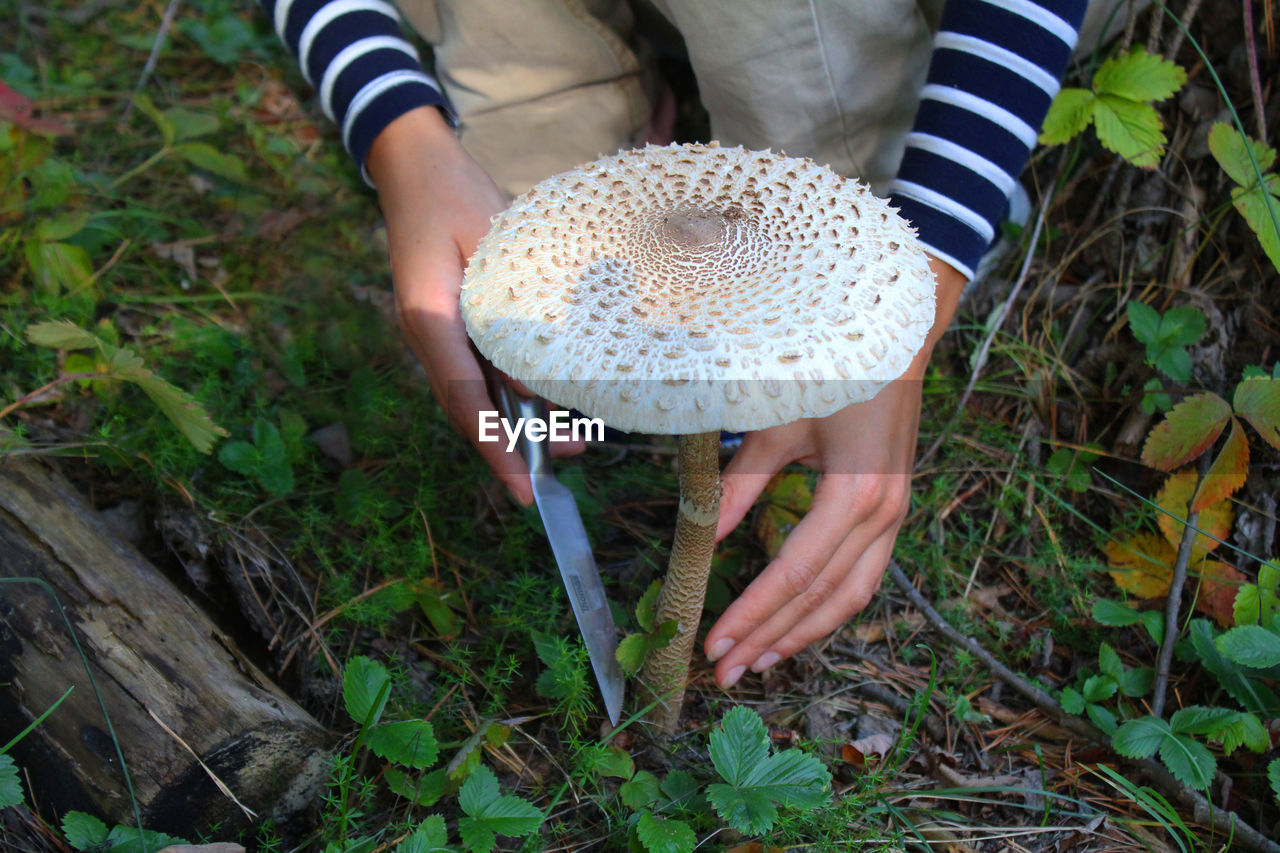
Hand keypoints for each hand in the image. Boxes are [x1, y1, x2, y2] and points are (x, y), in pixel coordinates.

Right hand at [367, 107, 582, 504]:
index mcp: (430, 318)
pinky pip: (482, 367)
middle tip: (564, 467)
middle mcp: (429, 334)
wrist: (416, 164)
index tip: (521, 487)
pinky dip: (515, 389)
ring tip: (572, 442)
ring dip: (521, 419)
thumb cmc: (453, 193)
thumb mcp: (490, 247)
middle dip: (514, 444)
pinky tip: (551, 399)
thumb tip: (536, 382)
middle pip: (471, 407)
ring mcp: (437, 329)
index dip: (494, 447)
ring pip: (479, 391)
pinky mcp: (451, 320)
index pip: (464, 399)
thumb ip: (510, 315)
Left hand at [703, 257, 965, 686]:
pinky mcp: (891, 516)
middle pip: (820, 595)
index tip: (715, 640)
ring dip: (802, 634)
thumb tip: (701, 534)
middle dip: (770, 636)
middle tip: (725, 670)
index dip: (753, 611)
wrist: (896, 342)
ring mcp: (894, 519)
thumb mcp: (778, 422)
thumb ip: (740, 481)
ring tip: (759, 663)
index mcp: (855, 493)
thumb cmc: (832, 372)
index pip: (794, 571)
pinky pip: (861, 578)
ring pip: (849, 597)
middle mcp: (882, 516)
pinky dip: (827, 609)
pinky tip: (796, 626)